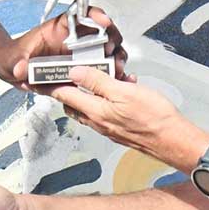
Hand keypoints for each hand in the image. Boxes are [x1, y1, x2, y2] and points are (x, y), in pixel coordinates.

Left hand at [8, 6, 129, 88]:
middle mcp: (75, 38)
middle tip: (110, 49)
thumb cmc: (16, 57)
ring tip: (115, 66)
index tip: (103, 21)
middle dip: (111, 37)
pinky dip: (113, 72)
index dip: (95, 15)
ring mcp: (82, 53)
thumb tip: (21, 68)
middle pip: (102, 30)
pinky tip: (115, 78)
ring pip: (108, 49)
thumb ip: (18, 63)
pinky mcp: (85, 68)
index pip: (82, 13)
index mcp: (60, 27)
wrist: (15, 71)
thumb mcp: (14, 59)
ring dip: (115, 55)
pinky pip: (104, 67)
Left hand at [50, 67, 208, 170]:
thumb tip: (75, 72)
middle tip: (70, 70)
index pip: (64, 95)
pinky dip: (107, 98)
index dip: (49, 84)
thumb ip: (97, 81)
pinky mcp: (118, 128)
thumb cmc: (153, 117)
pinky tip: (121, 87)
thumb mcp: (124, 91)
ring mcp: (107, 127)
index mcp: (95, 111)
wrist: (172, 139)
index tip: (37, 77)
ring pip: (90, 106)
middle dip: (69, 86)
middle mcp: (97, 121)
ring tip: (106, 75)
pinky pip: (105, 110)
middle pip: (73, 102)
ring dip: (92, 90)